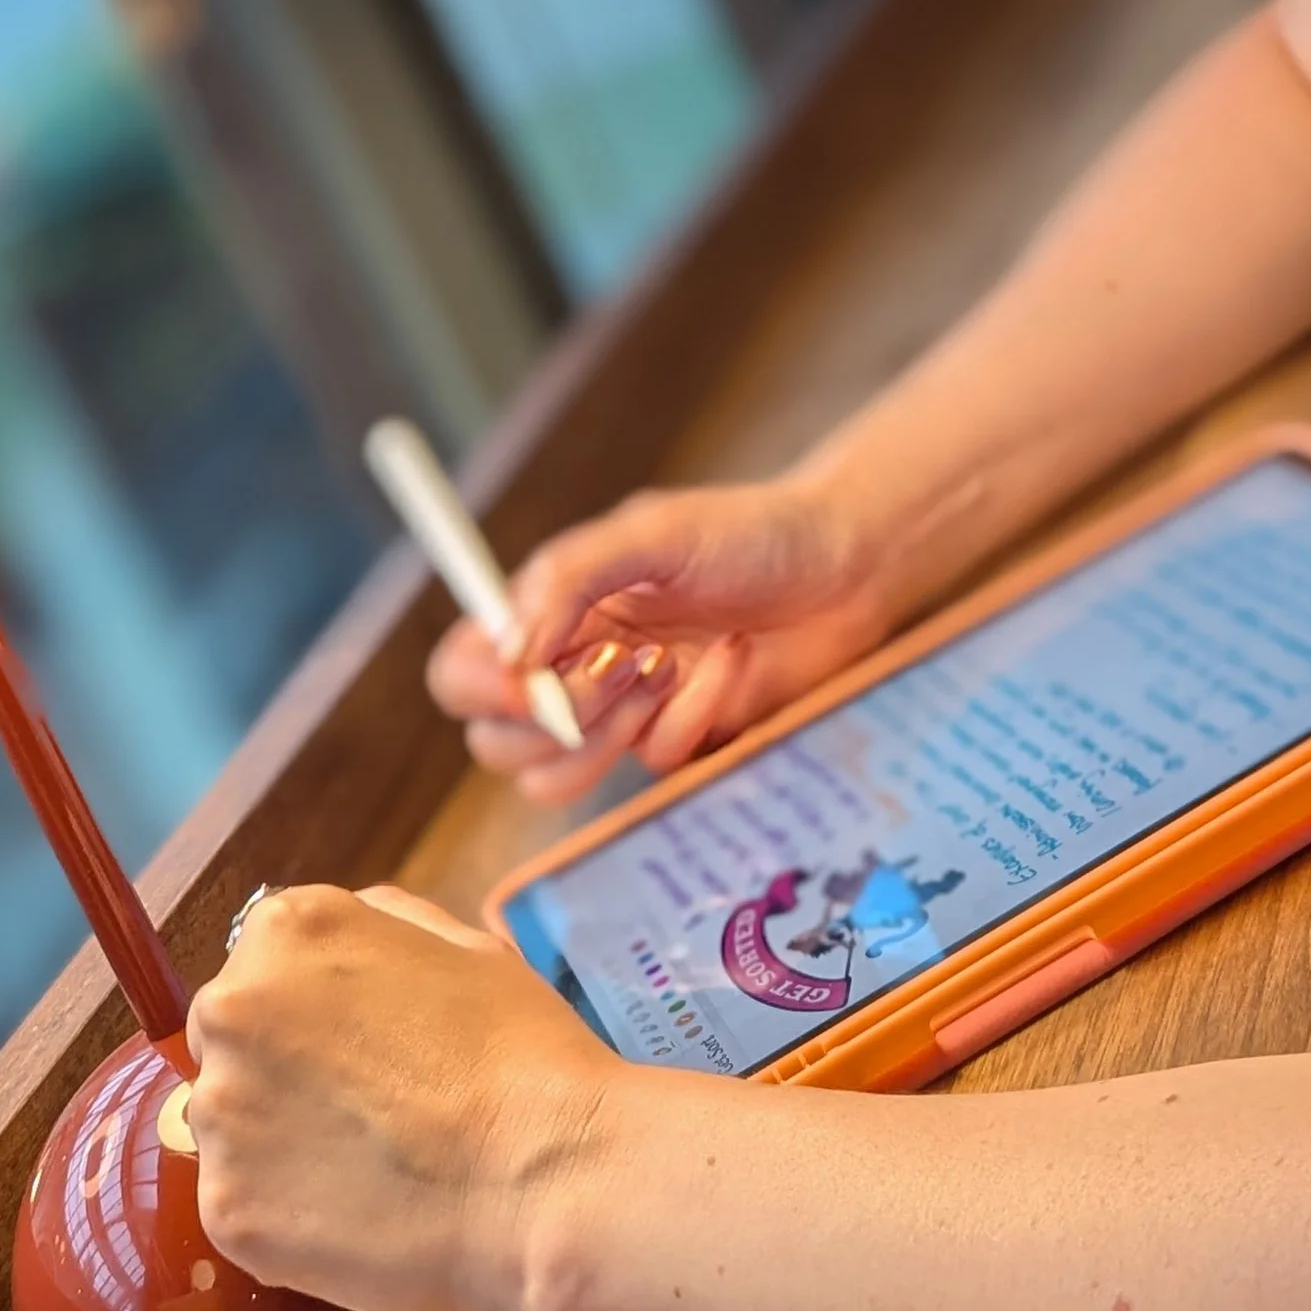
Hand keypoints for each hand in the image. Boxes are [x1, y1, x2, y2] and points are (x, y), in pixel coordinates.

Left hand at [185, 882, 617, 1310]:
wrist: (544, 1178)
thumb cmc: (520, 1050)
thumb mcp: (460, 945)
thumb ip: (380, 928)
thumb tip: (336, 953)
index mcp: (286, 931)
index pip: (264, 966)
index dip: (314, 1012)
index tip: (363, 1049)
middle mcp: (231, 1009)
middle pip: (233, 1041)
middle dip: (282, 1071)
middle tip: (365, 1112)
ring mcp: (220, 1113)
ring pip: (231, 1126)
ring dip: (277, 1144)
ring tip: (366, 1173)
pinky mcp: (226, 1208)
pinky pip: (241, 1206)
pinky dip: (285, 1218)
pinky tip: (354, 1220)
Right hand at [427, 472, 892, 802]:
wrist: (846, 567)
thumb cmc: (747, 532)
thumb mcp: (654, 531)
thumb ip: (570, 578)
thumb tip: (511, 648)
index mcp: (550, 612)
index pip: (464, 672)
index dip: (480, 688)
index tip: (528, 681)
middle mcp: (571, 671)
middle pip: (497, 743)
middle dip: (554, 717)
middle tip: (622, 665)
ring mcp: (622, 718)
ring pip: (557, 778)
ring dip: (609, 729)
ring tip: (668, 665)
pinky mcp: (678, 748)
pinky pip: (654, 767)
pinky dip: (692, 716)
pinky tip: (733, 662)